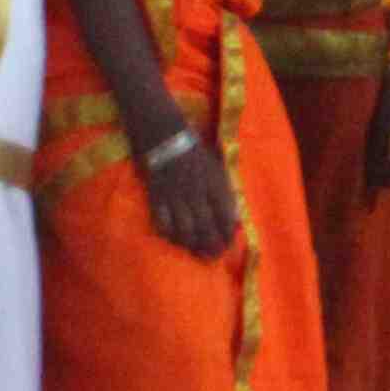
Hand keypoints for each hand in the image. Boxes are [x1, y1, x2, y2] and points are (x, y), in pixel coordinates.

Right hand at [134, 116, 241, 260]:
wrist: (164, 133)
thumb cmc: (194, 149)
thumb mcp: (217, 167)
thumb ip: (224, 192)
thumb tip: (233, 219)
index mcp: (216, 183)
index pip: (226, 216)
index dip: (228, 234)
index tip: (228, 244)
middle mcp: (197, 193)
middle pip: (206, 227)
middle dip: (211, 246)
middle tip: (212, 257)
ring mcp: (176, 196)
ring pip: (185, 229)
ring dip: (191, 244)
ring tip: (195, 253)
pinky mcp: (156, 197)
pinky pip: (162, 222)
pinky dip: (168, 234)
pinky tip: (173, 239)